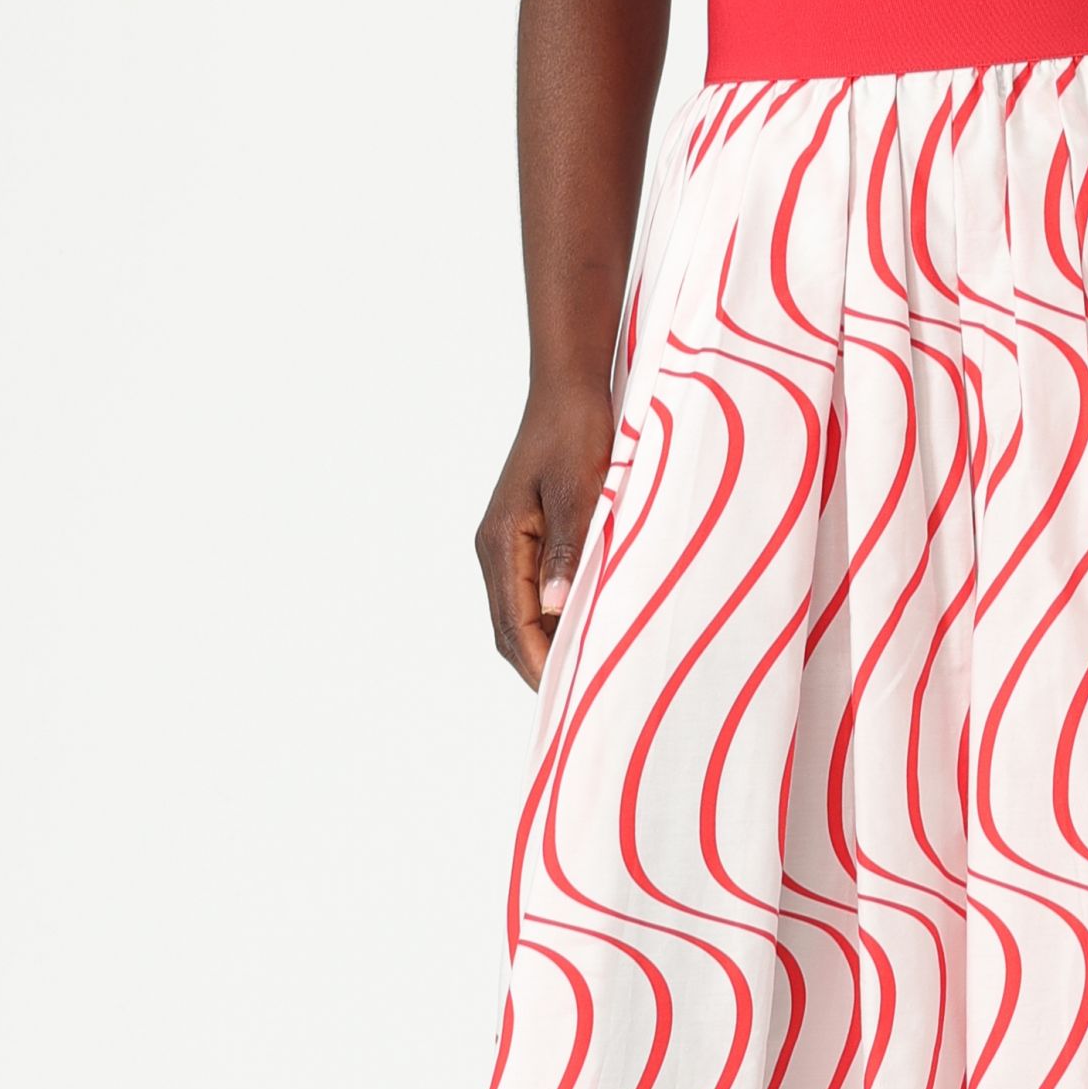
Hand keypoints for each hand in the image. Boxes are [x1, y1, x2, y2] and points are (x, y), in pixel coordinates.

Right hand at [476, 376, 615, 690]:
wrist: (570, 389)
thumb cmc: (577, 432)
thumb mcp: (579, 490)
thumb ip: (567, 549)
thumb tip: (558, 608)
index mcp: (501, 543)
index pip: (515, 623)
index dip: (540, 664)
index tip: (569, 698)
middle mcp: (496, 549)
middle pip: (512, 627)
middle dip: (543, 664)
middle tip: (585, 699)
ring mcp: (508, 544)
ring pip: (523, 612)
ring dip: (551, 642)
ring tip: (590, 673)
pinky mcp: (526, 535)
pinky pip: (536, 590)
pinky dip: (558, 616)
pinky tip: (590, 626)